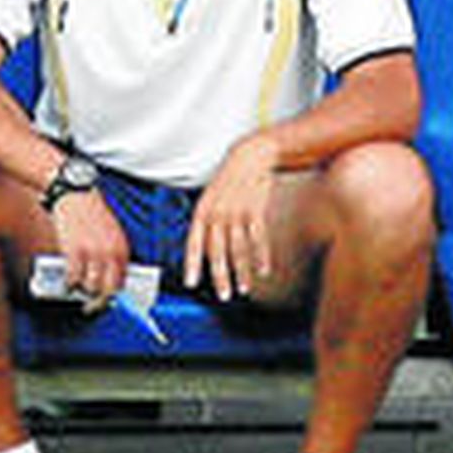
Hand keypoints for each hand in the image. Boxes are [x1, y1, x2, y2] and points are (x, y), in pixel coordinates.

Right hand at [51, 190, 130, 311]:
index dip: (112, 296)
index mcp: (122, 250)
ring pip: (89, 287)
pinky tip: (66, 280)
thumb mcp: (110, 234)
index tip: (104, 302)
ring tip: (75, 288)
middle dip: (98, 302)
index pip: (122, 283)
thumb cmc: (91, 214)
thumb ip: (111, 255)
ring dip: (81, 291)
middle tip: (89, 306)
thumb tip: (104, 279)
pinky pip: (73, 277)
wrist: (75, 195)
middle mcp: (111, 254)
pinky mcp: (75, 251)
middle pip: (108, 290)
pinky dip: (68, 283)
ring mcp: (93, 254)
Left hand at [184, 135, 278, 300]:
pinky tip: (263, 271)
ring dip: (242, 272)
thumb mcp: (210, 198)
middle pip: (217, 252)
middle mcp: (217, 214)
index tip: (190, 283)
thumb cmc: (228, 181)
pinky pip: (258, 239)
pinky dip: (261, 257)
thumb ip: (206, 222)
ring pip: (238, 250)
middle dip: (220, 276)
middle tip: (223, 295)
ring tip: (242, 288)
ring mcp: (237, 213)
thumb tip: (203, 250)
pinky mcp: (256, 211)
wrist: (250, 157)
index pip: (193, 243)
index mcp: (202, 211)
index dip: (191, 264)